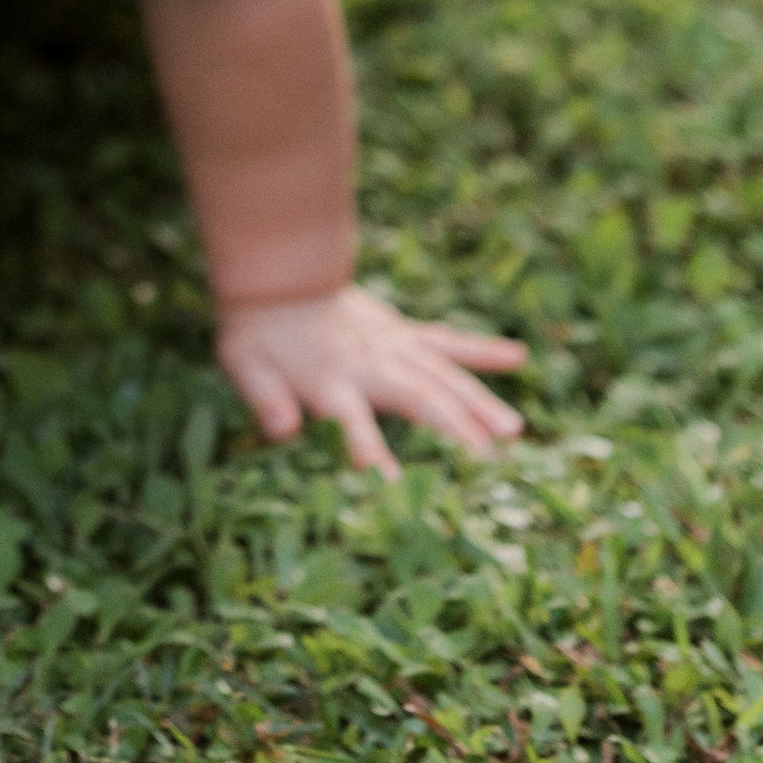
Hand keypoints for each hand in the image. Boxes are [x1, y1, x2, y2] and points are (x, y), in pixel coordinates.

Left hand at [217, 284, 524, 477]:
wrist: (275, 276)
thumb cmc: (257, 332)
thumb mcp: (244, 364)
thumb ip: (264, 398)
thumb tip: (281, 431)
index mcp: (330, 379)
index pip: (353, 420)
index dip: (371, 449)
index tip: (393, 486)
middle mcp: (370, 363)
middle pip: (416, 395)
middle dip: (451, 425)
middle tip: (487, 458)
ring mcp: (392, 345)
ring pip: (443, 374)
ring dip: (478, 401)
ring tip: (513, 430)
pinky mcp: (404, 333)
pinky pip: (448, 341)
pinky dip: (482, 349)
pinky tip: (518, 357)